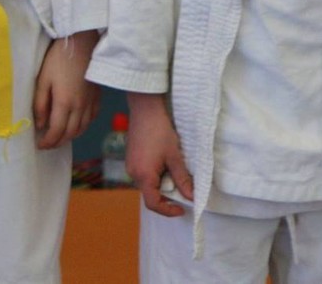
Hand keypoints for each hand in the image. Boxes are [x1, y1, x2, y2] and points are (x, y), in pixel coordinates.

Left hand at [33, 30, 99, 149]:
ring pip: (82, 128)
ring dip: (70, 136)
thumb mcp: (43, 79)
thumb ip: (40, 104)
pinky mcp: (98, 97)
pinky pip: (91, 119)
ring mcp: (91, 103)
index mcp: (65, 103)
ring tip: (59, 137)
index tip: (39, 146)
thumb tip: (39, 124)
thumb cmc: (58, 59)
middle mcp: (81, 108)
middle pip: (71, 133)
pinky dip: (82, 126)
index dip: (48, 142)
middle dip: (58, 142)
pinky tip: (76, 124)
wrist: (83, 44)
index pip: (57, 131)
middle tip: (48, 144)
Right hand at [127, 93, 192, 217]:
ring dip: (162, 184)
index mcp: (143, 175)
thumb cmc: (160, 132)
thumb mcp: (175, 157)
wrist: (145, 110)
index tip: (182, 208)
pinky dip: (155, 176)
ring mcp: (130, 166)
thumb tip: (192, 197)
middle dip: (167, 195)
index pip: (153, 204)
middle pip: (150, 194)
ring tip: (174, 172)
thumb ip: (183, 179)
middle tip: (183, 188)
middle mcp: (133, 173)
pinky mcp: (131, 159)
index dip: (168, 211)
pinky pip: (143, 175)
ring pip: (147, 185)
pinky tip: (164, 164)